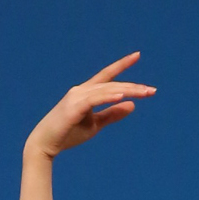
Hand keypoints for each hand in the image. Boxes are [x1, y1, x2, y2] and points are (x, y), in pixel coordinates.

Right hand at [26, 54, 155, 159]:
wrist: (46, 144)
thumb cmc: (68, 134)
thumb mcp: (95, 124)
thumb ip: (112, 114)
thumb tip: (132, 105)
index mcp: (86, 92)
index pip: (107, 75)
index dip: (122, 65)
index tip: (137, 55)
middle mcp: (82, 90)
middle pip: (112, 84)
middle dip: (133, 86)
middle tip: (152, 90)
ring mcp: (77, 96)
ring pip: (107, 90)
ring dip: (127, 91)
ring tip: (144, 93)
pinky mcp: (74, 107)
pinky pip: (95, 99)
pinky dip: (109, 96)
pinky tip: (123, 95)